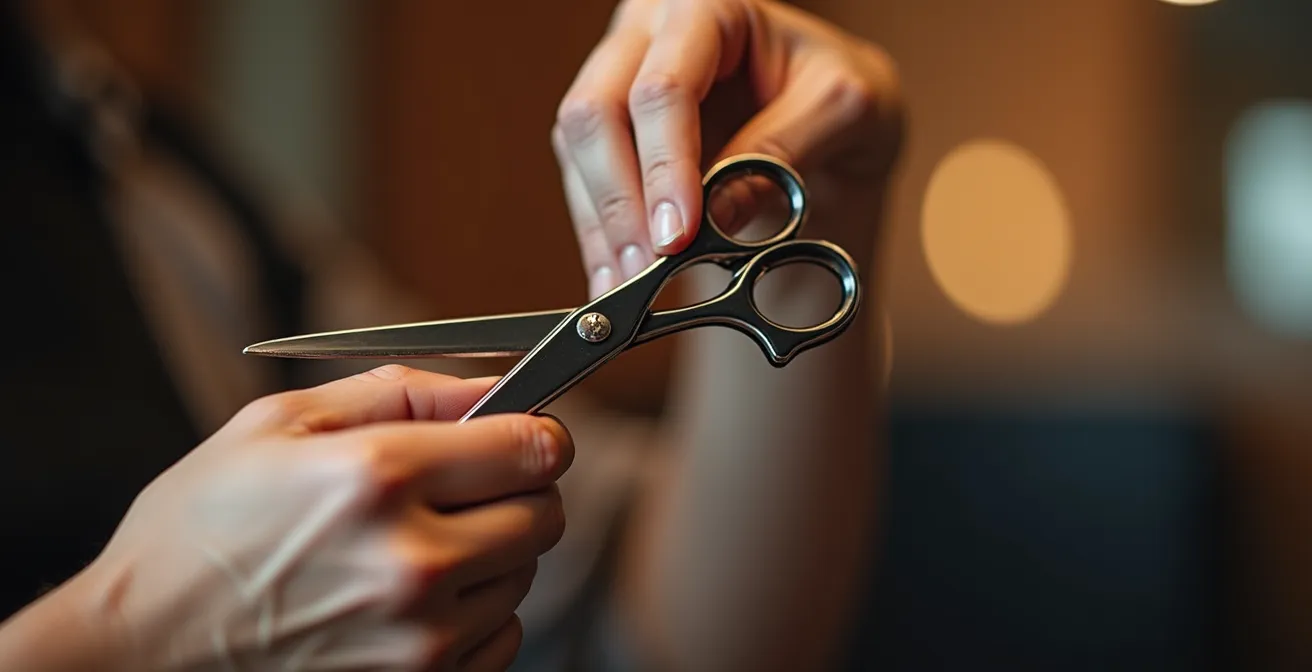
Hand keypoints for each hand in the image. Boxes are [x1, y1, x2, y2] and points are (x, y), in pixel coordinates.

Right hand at [73, 365, 569, 670]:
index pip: (533, 446)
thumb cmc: (201, 527)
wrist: (144, 646)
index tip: (523, 432)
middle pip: (546, 512)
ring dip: (492, 553)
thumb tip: (496, 382)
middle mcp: (411, 562)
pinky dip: (477, 614)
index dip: (537, 431)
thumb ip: (403, 392)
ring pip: (525, 575)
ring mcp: (420, 638)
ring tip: (416, 547)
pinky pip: (503, 638)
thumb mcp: (282, 423)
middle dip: (517, 490)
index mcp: (377, 477)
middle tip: (464, 489)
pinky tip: (414, 601)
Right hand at [552, 0, 903, 297]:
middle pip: (596, 111)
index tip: (678, 235)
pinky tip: (615, 277)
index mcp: (711, 8)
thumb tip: (714, 216)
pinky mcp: (612, 130)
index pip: (664, 88)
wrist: (837, 115)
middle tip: (648, 268)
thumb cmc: (842, 92)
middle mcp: (650, 33)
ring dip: (603, 226)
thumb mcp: (844, 109)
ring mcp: (621, 78)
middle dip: (620, 200)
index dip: (664, 165)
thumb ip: (782, 150)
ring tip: (630, 286)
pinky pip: (583, 181)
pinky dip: (599, 236)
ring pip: (577, 150)